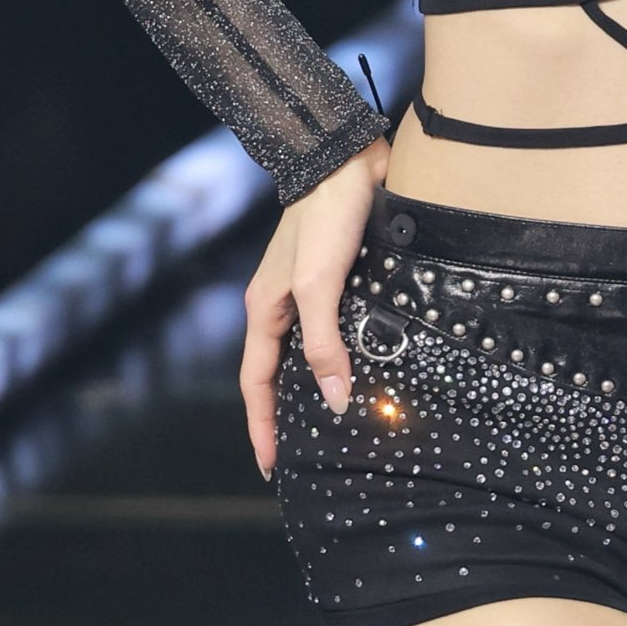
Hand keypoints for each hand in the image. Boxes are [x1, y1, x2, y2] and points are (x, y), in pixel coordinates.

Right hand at [240, 136, 391, 481]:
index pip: (257, 383)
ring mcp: (311, 287)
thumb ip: (323, 342)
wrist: (350, 158)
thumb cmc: (327, 217)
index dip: (263, 426)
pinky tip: (369, 363)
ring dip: (320, 381)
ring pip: (311, 347)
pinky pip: (338, 324)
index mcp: (266, 308)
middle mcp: (284, 301)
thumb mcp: (319, 285)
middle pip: (280, 370)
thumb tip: (332, 399)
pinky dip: (346, 350)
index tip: (270, 467)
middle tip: (305, 453)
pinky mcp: (341, 273)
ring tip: (338, 419)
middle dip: (287, 411)